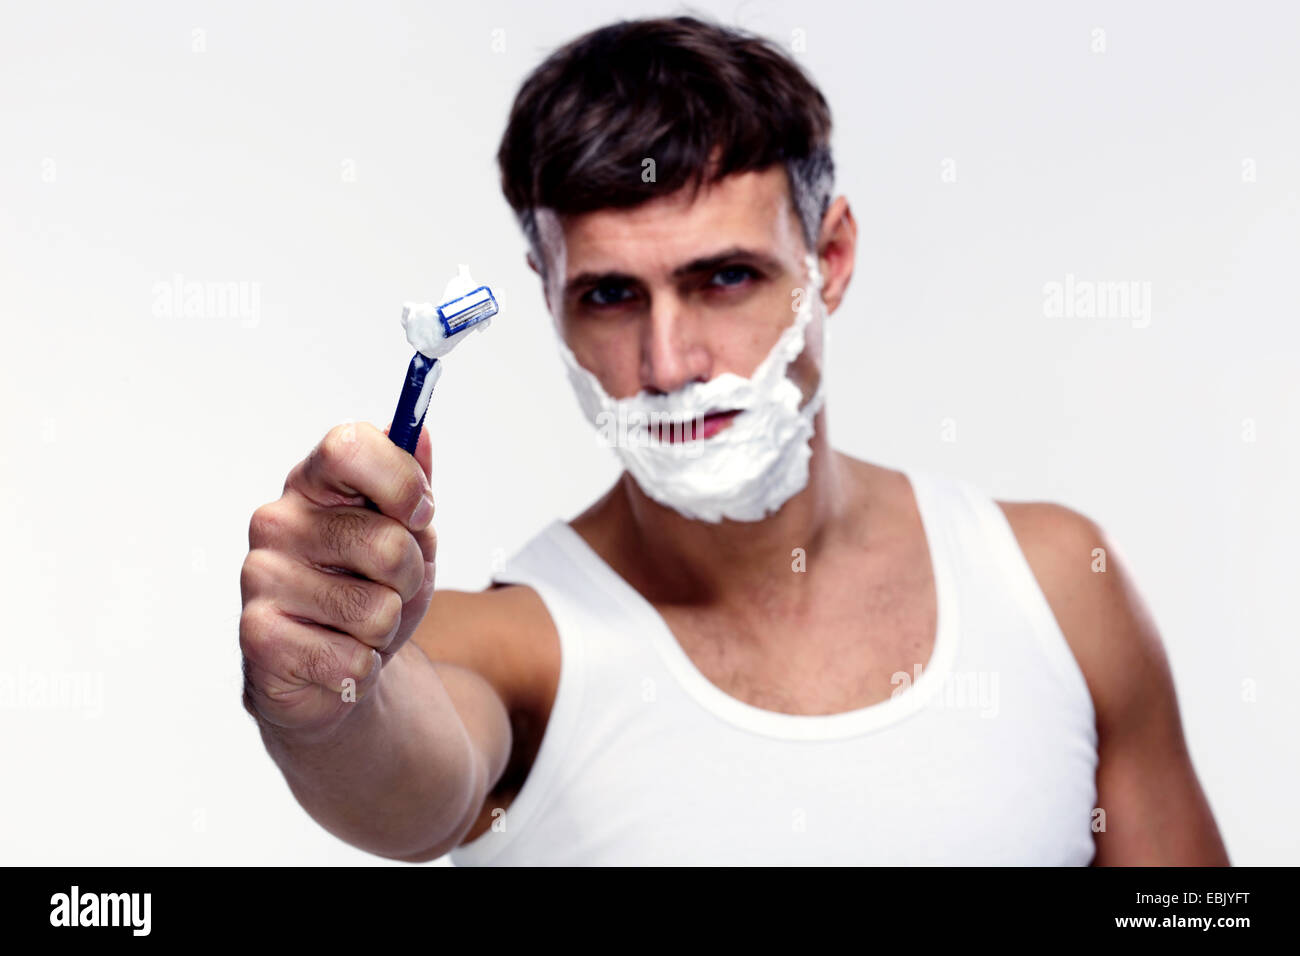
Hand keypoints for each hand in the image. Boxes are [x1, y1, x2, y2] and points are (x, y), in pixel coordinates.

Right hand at [239, 422, 436, 737]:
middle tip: (386, 587)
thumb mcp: (408, 535)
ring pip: (377, 609)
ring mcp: (260, 576)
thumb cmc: (371, 590)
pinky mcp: (257, 637)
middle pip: (387, 543)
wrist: (334, 669)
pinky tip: (337, 657)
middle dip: (410, 577)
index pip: (349, 447)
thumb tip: (419, 433)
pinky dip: (362, 667)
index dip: (401, 481)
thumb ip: (414, 486)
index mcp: (313, 483)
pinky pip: (353, 658)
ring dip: (385, 627)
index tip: (422, 513)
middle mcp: (277, 521)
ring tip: (358, 625)